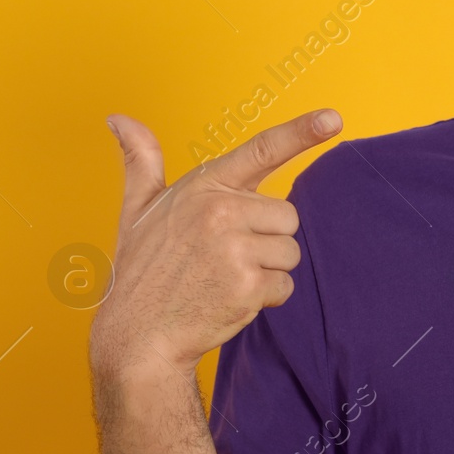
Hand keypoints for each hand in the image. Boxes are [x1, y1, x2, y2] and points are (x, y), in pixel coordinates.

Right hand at [89, 109, 341, 380]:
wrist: (137, 337)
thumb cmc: (142, 271)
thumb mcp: (137, 209)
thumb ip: (142, 160)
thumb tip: (119, 117)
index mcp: (202, 188)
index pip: (261, 150)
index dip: (302, 132)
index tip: (334, 118)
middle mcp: (220, 212)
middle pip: (287, 215)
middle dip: (267, 238)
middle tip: (225, 256)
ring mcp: (234, 250)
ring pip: (290, 251)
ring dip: (268, 270)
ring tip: (223, 278)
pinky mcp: (247, 285)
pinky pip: (286, 285)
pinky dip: (266, 297)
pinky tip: (229, 299)